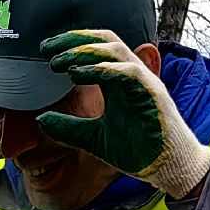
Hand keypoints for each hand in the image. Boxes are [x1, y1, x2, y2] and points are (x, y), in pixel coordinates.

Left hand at [36, 29, 209, 198]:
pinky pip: (129, 73)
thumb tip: (40, 120)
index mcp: (118, 81)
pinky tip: (79, 74)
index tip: (45, 50)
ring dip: (84, 51)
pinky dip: (103, 69)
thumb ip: (68, 128)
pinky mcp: (153, 95)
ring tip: (59, 61)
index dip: (71, 44)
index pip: (95, 49)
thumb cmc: (139, 151)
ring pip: (115, 50)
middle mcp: (131, 76)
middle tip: (46, 48)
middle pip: (104, 41)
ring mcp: (144, 83)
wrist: (169, 169)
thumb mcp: (93, 139)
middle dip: (73, 40)